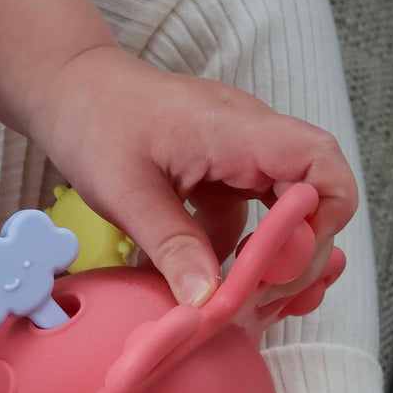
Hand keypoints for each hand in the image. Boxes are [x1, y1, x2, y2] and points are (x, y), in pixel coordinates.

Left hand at [26, 45, 356, 305]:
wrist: (69, 87)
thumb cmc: (95, 120)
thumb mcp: (125, 191)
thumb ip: (172, 245)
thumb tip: (208, 301)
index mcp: (238, 130)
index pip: (321, 165)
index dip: (323, 220)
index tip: (285, 265)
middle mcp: (251, 140)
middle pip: (312, 198)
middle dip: (295, 255)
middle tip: (257, 301)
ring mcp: (238, 158)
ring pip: (281, 214)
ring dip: (267, 260)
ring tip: (238, 304)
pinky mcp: (220, 176)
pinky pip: (246, 220)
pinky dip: (234, 254)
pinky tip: (205, 286)